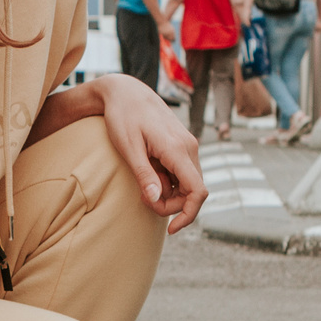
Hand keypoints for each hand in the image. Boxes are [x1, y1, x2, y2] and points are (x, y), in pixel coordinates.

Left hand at [95, 74, 206, 233]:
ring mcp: (188, 146)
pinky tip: (150, 175)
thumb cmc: (122, 117)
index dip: (188, 215)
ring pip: (188, 184)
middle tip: (143, 199)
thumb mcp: (128, 148)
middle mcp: (190, 148)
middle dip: (171, 205)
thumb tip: (157, 200)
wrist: (125, 91)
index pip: (198, 191)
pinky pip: (183, 173)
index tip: (171, 228)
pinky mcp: (182, 146)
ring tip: (143, 185)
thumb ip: (144, 175)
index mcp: (178, 149)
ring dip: (169, 194)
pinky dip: (169, 182)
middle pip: (193, 192)